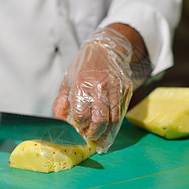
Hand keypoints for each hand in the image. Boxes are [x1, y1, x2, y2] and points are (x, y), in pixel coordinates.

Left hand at [53, 26, 149, 152]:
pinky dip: (115, 126)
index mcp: (82, 84)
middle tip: (90, 138)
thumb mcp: (67, 80)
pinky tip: (109, 132)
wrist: (106, 49)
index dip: (79, 126)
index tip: (78, 128)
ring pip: (114, 120)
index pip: (82, 115)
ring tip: (100, 140)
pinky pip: (121, 113)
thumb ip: (61, 102)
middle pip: (100, 120)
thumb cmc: (83, 66)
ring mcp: (116, 89)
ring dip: (107, 134)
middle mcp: (100, 87)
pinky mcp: (126, 90)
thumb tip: (61, 120)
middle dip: (94, 134)